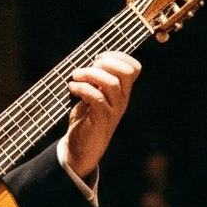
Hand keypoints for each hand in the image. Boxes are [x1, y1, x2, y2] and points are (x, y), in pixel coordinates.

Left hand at [62, 50, 140, 179]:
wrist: (81, 149)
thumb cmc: (86, 119)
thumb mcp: (94, 95)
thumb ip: (96, 80)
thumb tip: (93, 61)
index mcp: (122, 91)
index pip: (134, 67)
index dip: (118, 56)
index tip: (98, 57)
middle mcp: (122, 100)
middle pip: (126, 72)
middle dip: (106, 63)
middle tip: (87, 68)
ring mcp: (114, 110)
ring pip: (112, 84)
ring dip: (90, 74)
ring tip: (75, 76)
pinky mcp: (102, 120)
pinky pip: (96, 98)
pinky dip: (82, 88)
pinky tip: (72, 88)